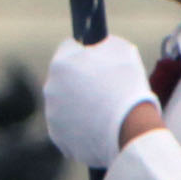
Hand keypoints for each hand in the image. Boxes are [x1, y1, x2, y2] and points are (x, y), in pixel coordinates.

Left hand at [45, 36, 159, 169]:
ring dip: (79, 104)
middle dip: (80, 80)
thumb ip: (103, 43)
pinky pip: (68, 126)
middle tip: (104, 88)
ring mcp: (52, 114)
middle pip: (65, 78)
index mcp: (61, 63)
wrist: (130, 128)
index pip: (69, 49)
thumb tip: (97, 45)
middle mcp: (50, 88)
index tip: (97, 59)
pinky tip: (99, 127)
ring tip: (105, 111)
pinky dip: (81, 126)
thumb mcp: (122, 51)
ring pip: (65, 103)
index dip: (85, 52)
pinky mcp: (58, 136)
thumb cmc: (128, 87)